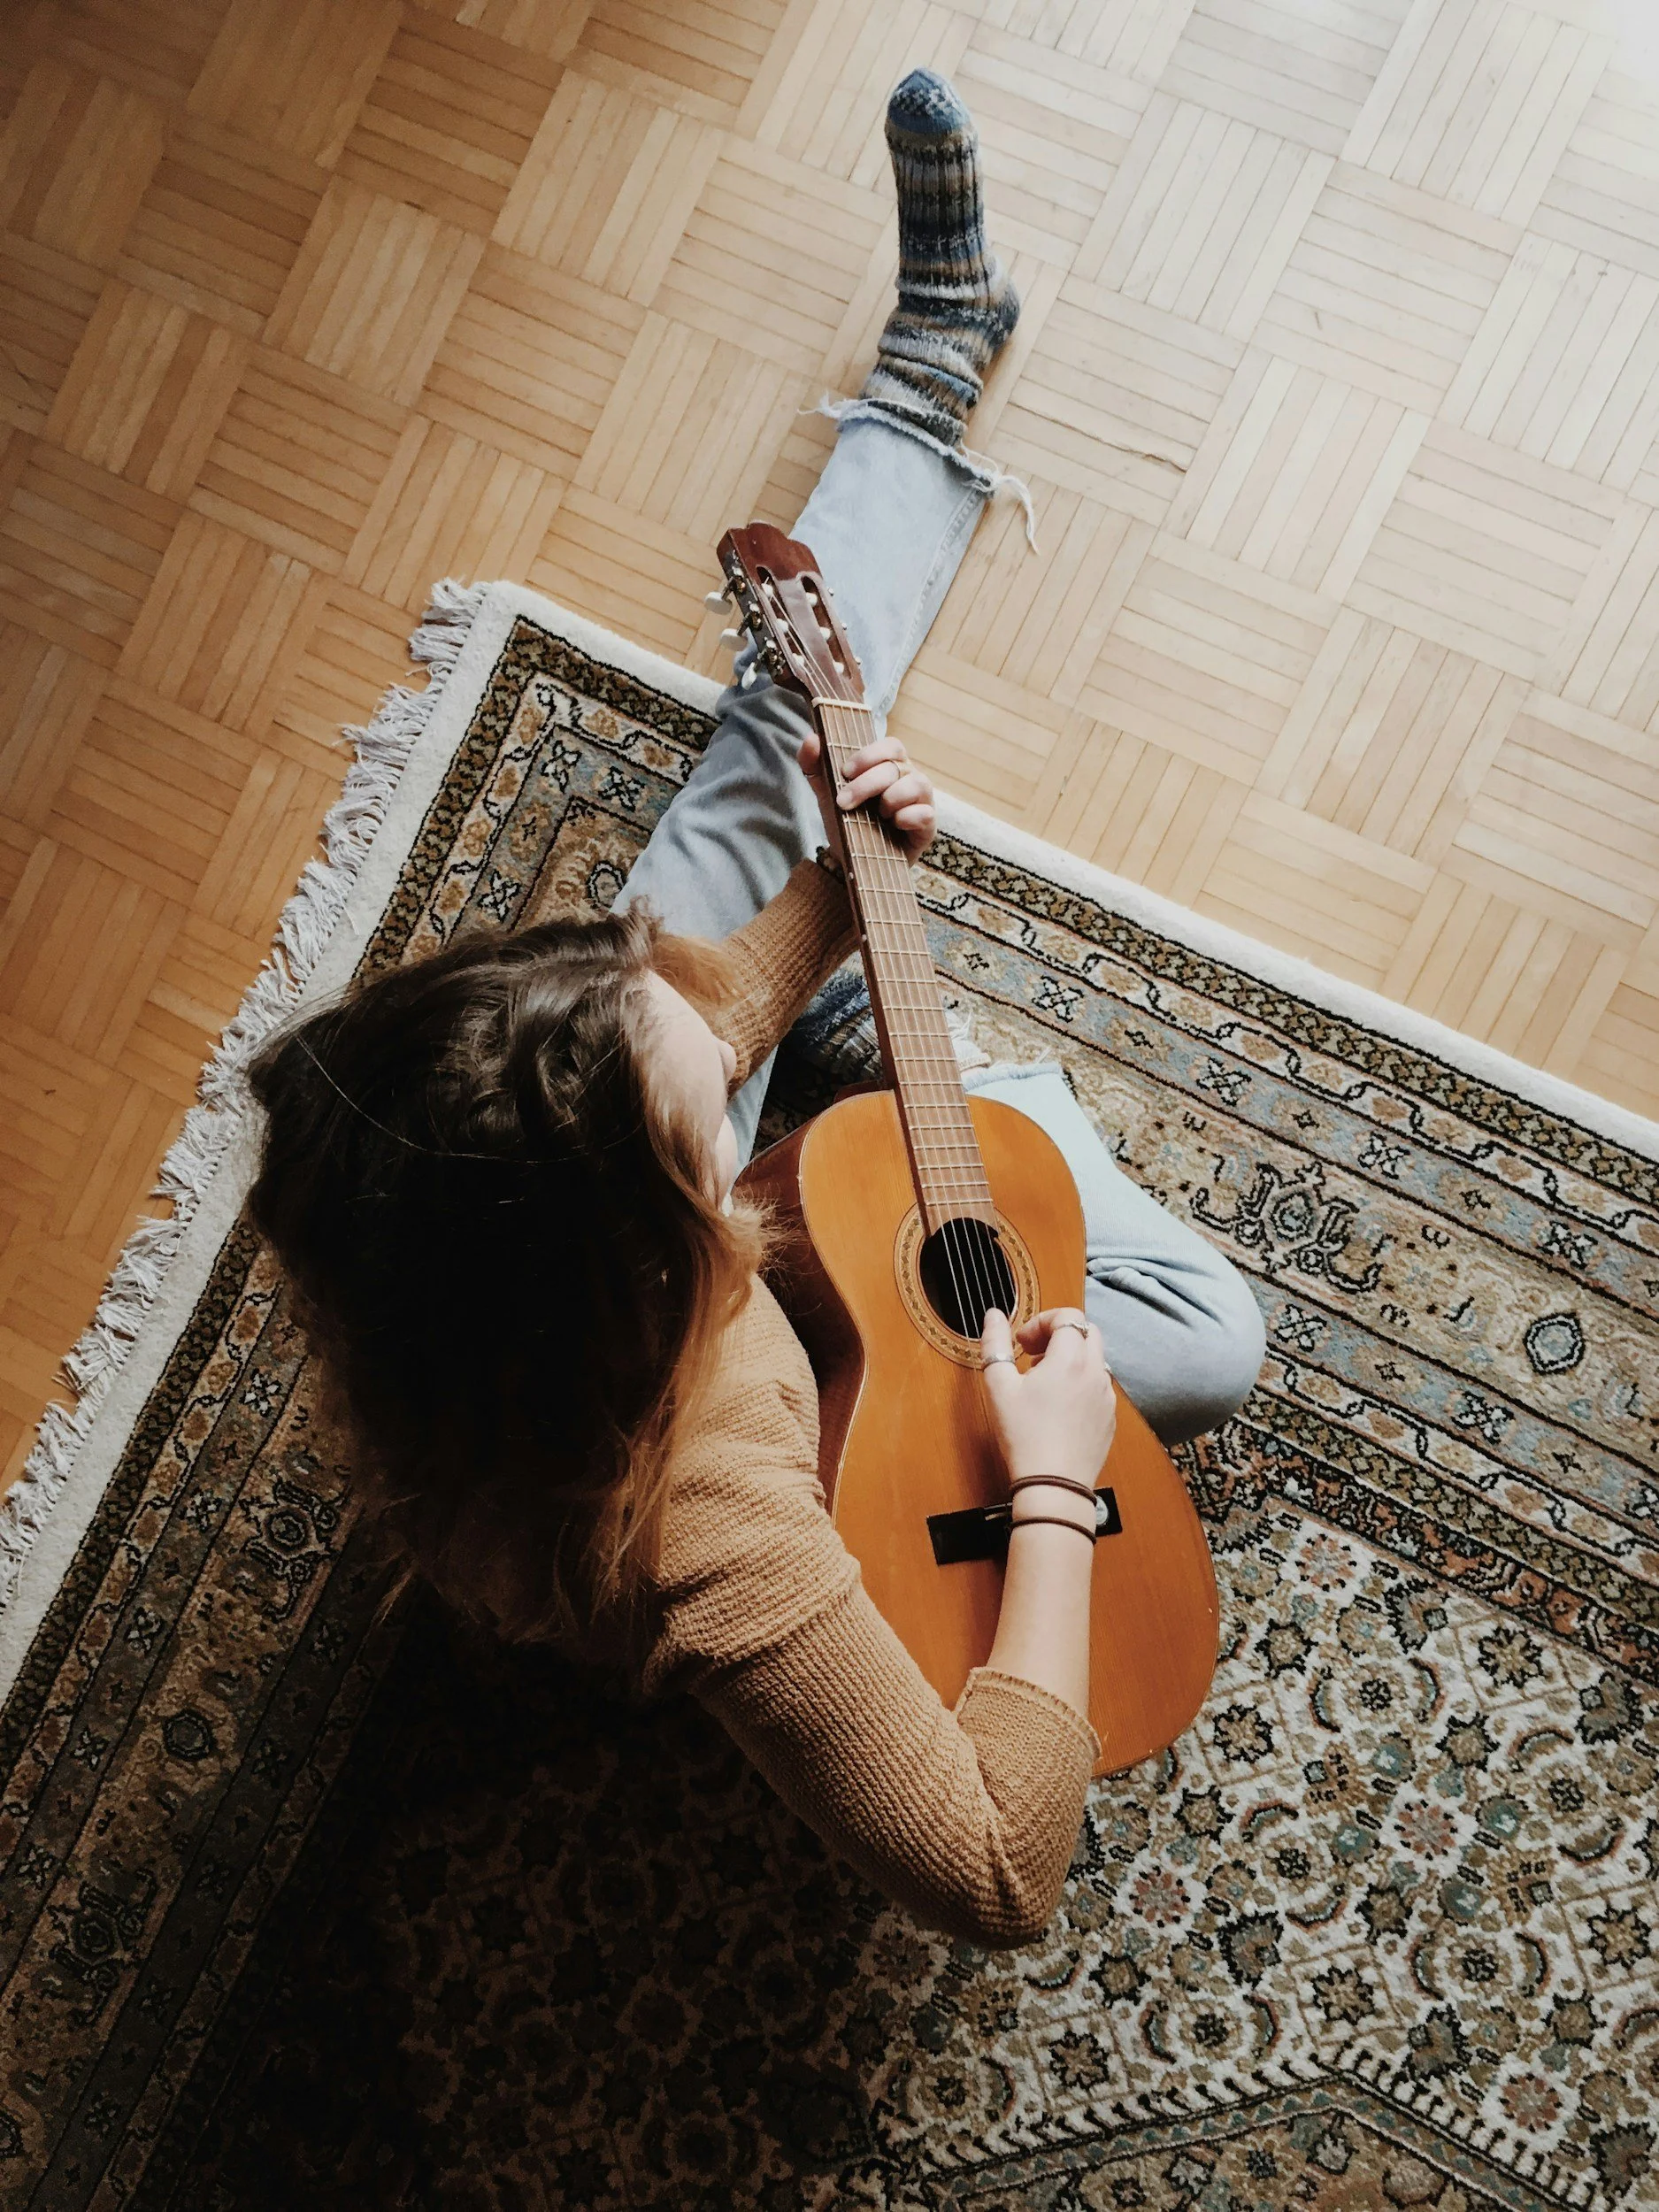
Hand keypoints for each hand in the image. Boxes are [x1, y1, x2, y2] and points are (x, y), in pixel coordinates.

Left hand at [797, 727, 936, 863]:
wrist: (853, 861)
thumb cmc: (847, 820)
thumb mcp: (826, 793)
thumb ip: (814, 765)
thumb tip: (811, 738)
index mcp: (889, 764)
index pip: (890, 746)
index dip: (869, 756)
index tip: (845, 772)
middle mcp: (909, 777)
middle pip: (896, 767)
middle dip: (866, 784)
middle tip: (844, 802)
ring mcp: (922, 800)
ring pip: (917, 784)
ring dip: (891, 798)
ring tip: (877, 814)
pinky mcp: (927, 826)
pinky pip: (926, 813)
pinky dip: (908, 816)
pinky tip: (894, 824)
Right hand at [979, 1308, 1116, 1491]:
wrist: (1054, 1485)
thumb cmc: (1024, 1436)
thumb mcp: (998, 1386)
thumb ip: (995, 1344)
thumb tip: (993, 1316)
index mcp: (1070, 1359)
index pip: (1068, 1316)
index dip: (1042, 1321)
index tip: (1022, 1342)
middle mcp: (1096, 1373)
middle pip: (1087, 1332)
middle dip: (1059, 1336)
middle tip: (1033, 1356)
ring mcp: (1107, 1396)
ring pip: (1094, 1360)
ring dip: (1070, 1360)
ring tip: (1043, 1384)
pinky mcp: (1110, 1418)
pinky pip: (1099, 1387)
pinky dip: (1080, 1384)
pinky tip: (1058, 1408)